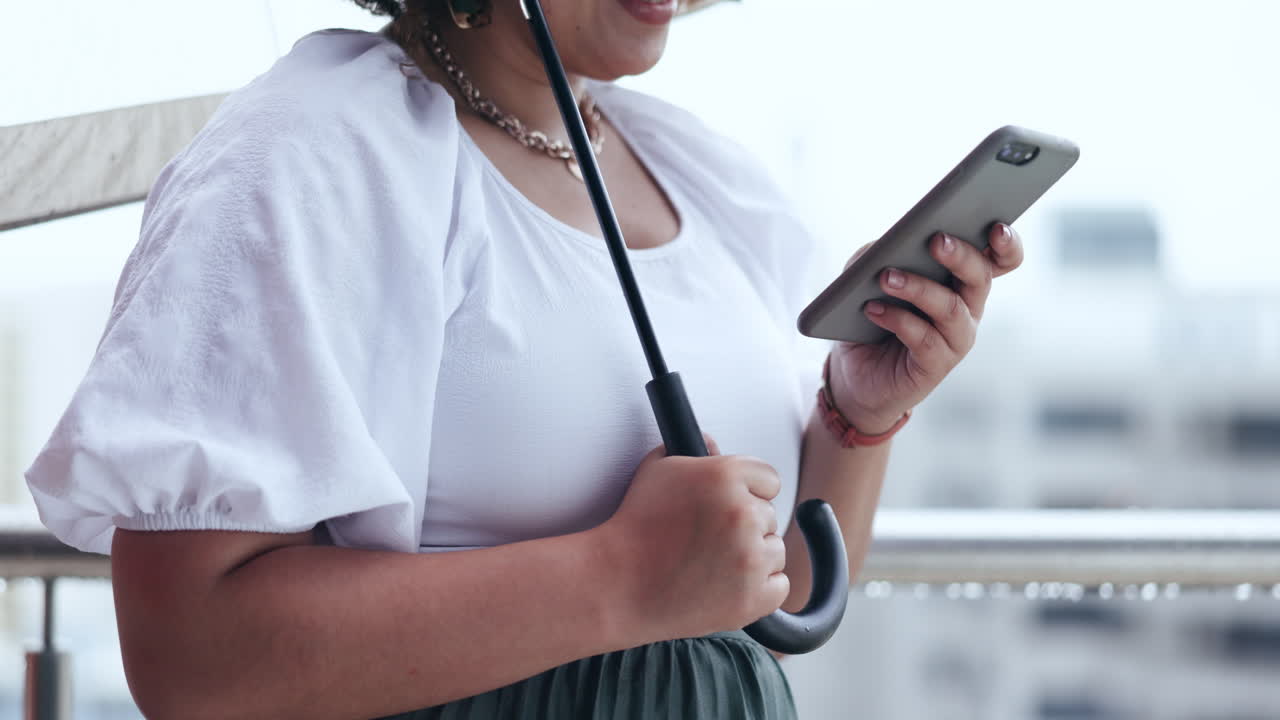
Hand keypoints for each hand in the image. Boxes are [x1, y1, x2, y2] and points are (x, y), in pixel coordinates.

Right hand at [598, 436, 788, 641]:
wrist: (619, 585)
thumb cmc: (634, 528)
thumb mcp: (657, 470)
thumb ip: (693, 451)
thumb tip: (713, 444)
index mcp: (725, 475)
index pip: (768, 478)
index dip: (748, 491)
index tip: (729, 505)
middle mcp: (743, 514)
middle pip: (769, 516)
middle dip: (745, 525)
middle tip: (708, 538)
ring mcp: (751, 558)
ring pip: (774, 551)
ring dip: (752, 557)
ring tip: (711, 563)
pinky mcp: (754, 597)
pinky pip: (778, 586)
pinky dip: (758, 589)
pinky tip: (724, 584)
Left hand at [828, 223, 1024, 432]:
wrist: (856, 373)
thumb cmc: (871, 313)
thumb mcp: (866, 276)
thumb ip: (877, 253)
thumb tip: (885, 245)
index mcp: (960, 280)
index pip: (999, 259)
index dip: (1007, 244)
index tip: (997, 226)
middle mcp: (967, 308)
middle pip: (980, 276)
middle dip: (960, 255)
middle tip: (935, 240)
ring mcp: (955, 339)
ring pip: (950, 307)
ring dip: (917, 288)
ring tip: (886, 277)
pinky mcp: (936, 365)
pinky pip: (924, 338)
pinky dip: (897, 320)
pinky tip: (873, 309)